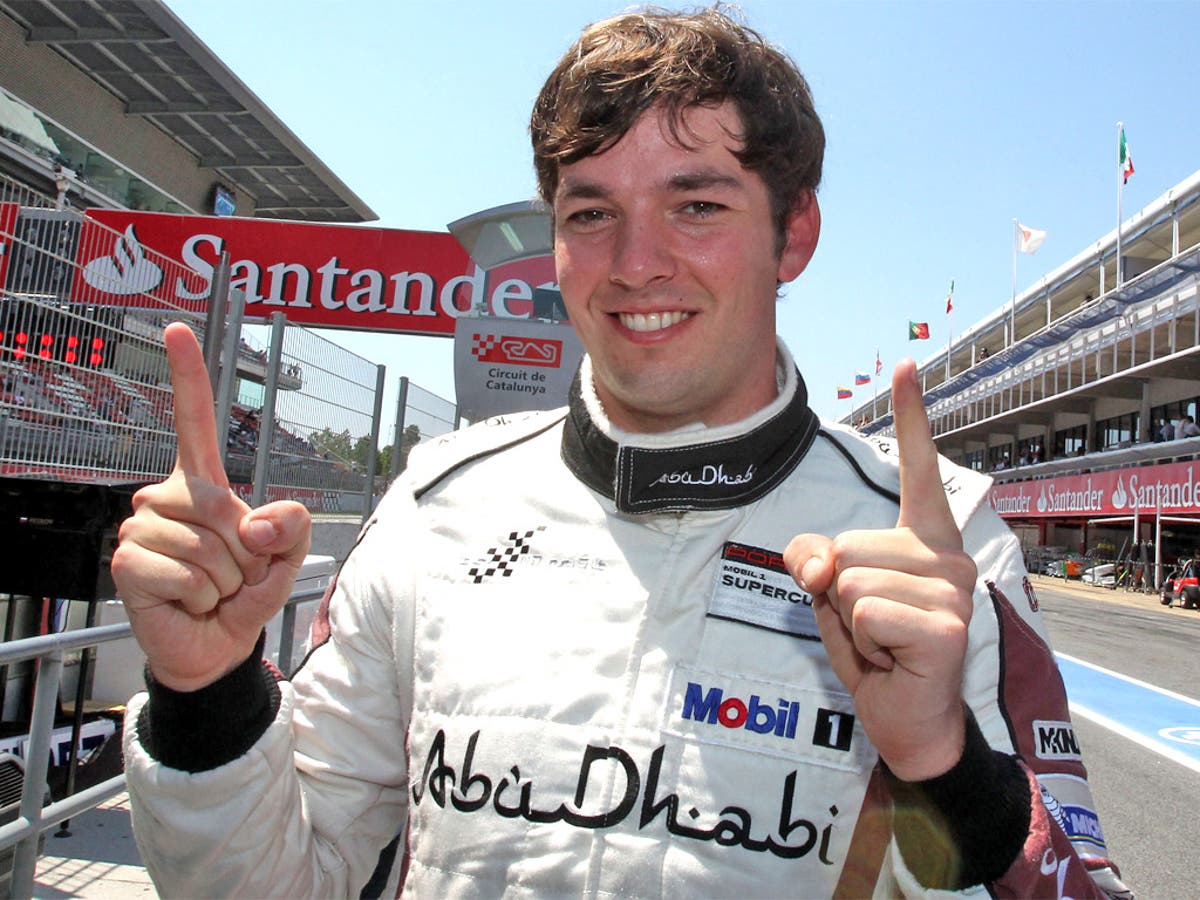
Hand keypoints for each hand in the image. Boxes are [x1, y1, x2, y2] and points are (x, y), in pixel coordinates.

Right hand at [111, 322, 310, 690]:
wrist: (213, 647)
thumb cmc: (244, 593)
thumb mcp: (285, 556)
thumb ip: (291, 528)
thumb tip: (260, 520)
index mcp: (203, 483)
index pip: (193, 421)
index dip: (187, 375)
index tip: (175, 330)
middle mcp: (166, 497)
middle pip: (225, 509)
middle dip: (247, 553)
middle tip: (233, 573)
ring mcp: (142, 527)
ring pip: (210, 548)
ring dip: (227, 579)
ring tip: (212, 590)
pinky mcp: (128, 561)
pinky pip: (188, 574)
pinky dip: (204, 597)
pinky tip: (189, 602)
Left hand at [784, 359, 975, 780]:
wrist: (908, 721)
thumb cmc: (875, 651)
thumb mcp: (832, 596)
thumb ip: (818, 561)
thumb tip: (822, 561)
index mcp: (925, 540)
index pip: (918, 470)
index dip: (912, 417)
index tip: (907, 362)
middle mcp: (947, 555)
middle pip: (847, 543)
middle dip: (837, 591)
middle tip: (871, 626)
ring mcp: (953, 589)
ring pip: (850, 579)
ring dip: (848, 620)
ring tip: (881, 643)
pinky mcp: (946, 626)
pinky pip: (863, 612)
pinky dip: (860, 642)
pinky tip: (893, 659)